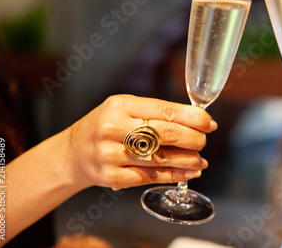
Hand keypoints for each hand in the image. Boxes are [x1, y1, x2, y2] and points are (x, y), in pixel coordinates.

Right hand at [64, 94, 216, 190]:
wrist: (72, 153)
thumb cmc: (105, 126)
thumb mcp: (123, 109)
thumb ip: (154, 112)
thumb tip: (195, 120)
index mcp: (120, 105)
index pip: (164, 110)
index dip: (192, 117)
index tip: (209, 122)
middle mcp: (114, 128)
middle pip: (165, 134)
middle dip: (192, 138)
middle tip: (205, 141)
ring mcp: (111, 154)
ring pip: (160, 158)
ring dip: (187, 160)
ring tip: (201, 160)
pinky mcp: (112, 177)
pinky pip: (150, 176)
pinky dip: (173, 175)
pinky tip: (187, 173)